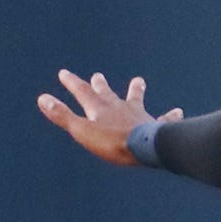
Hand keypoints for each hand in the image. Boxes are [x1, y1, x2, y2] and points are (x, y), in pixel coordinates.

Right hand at [37, 70, 182, 165]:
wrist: (145, 148)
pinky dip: (170, 116)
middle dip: (100, 85)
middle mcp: (119, 107)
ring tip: (139, 81)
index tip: (64, 73)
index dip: (72, 82)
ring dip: (136, 90)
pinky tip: (178, 111)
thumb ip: (62, 115)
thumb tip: (42, 98)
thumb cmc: (112, 142)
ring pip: (136, 99)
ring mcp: (139, 115)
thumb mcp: (82, 130)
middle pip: (107, 93)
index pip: (82, 91)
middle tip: (98, 75)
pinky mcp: (155, 126)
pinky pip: (164, 119)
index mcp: (99, 108)